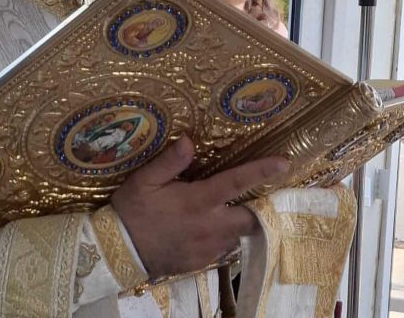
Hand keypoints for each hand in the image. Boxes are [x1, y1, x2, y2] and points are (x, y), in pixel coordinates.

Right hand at [111, 136, 289, 278]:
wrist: (119, 251)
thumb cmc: (132, 210)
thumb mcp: (144, 180)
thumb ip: (169, 161)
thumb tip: (189, 141)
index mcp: (198, 201)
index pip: (238, 182)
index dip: (262, 171)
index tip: (284, 163)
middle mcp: (210, 225)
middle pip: (251, 217)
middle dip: (259, 206)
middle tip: (256, 195)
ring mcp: (208, 247)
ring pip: (238, 234)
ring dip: (238, 221)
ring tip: (227, 211)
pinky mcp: (202, 262)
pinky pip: (224, 248)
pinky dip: (223, 236)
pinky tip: (207, 228)